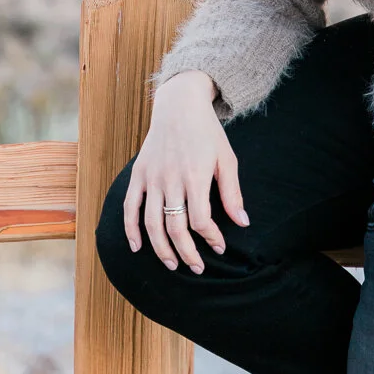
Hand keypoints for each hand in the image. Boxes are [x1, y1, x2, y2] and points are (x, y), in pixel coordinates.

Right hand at [122, 71, 247, 273]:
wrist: (180, 104)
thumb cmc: (207, 132)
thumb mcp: (226, 158)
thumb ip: (232, 192)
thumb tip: (243, 223)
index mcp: (195, 175)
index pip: (200, 220)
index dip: (210, 238)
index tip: (219, 247)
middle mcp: (171, 178)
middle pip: (175, 228)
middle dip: (187, 253)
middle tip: (196, 268)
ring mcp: (152, 177)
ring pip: (152, 224)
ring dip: (161, 249)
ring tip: (173, 263)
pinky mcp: (138, 173)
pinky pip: (130, 207)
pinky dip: (130, 230)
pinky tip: (138, 248)